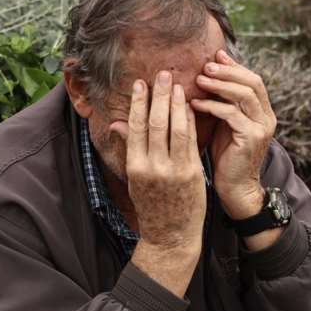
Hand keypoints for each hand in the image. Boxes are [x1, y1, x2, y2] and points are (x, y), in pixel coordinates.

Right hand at [118, 72, 205, 297]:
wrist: (171, 238)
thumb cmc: (153, 206)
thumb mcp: (136, 179)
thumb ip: (131, 149)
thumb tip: (117, 124)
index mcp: (135, 167)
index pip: (135, 127)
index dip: (138, 102)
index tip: (141, 82)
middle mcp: (152, 167)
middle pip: (155, 123)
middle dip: (158, 95)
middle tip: (162, 73)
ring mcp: (174, 170)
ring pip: (175, 129)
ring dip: (176, 103)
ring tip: (177, 84)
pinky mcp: (192, 174)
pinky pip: (191, 141)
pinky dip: (191, 121)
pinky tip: (190, 106)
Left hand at [190, 50, 276, 220]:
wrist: (235, 188)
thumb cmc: (226, 157)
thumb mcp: (224, 124)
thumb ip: (221, 103)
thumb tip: (204, 78)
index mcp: (262, 112)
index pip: (253, 79)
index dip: (234, 66)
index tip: (215, 55)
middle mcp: (267, 117)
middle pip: (252, 82)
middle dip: (228, 71)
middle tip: (205, 65)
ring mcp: (262, 128)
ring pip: (245, 95)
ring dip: (220, 84)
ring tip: (199, 79)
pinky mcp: (252, 138)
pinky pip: (232, 114)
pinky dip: (213, 106)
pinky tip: (195, 103)